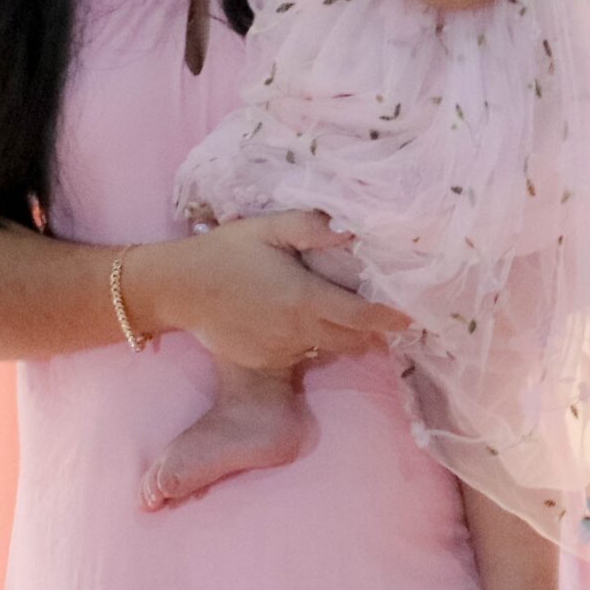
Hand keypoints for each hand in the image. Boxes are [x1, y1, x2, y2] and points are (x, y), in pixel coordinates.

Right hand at [148, 210, 409, 374]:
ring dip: (340, 336)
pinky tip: (296, 319)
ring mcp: (280, 351)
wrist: (178, 289)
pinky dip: (308, 341)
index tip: (412, 318)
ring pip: (326, 349)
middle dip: (370, 330)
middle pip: (350, 340)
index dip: (389, 318)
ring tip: (340, 312)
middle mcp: (296, 331)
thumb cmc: (225, 252)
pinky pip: (299, 355)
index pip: (360, 316)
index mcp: (303, 299)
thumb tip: (352, 229)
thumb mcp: (267, 228)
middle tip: (382, 312)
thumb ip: (311, 227)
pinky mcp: (265, 362)